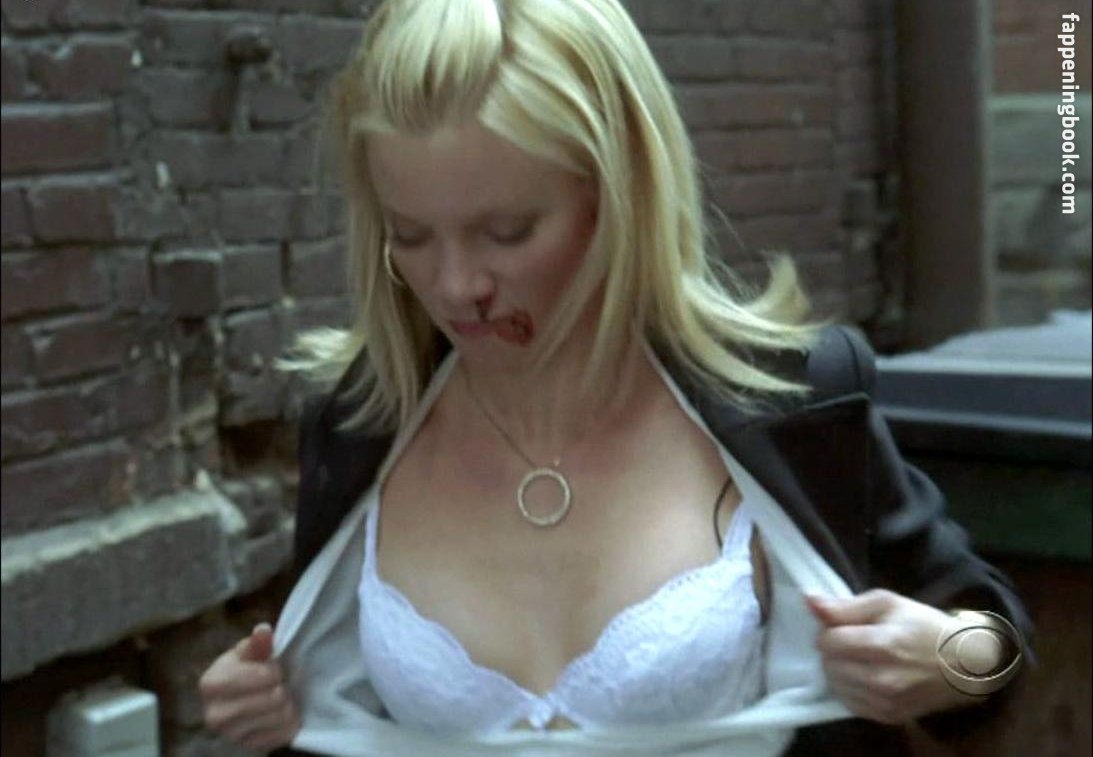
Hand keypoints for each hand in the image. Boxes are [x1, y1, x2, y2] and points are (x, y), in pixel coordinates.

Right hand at [199, 623, 300, 751]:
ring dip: (288, 702)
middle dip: (282, 685)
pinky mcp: (250, 748)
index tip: (273, 666)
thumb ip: (257, 643)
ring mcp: (231, 736)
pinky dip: (290, 721)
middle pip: (274, 697)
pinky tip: (279, 713)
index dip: (273, 669)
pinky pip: (286, 732)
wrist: (241, 701)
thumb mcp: (249, 653)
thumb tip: (263, 631)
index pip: (260, 676)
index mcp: (210, 684)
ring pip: (282, 714)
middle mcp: (214, 715)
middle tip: (277, 683)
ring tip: (278, 697)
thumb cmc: (245, 670)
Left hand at [806, 589, 984, 723]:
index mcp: (882, 646)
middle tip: (853, 641)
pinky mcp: (888, 718)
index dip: (829, 630)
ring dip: (839, 670)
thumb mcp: (887, 603)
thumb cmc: (924, 627)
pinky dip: (850, 688)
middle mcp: (882, 680)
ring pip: (835, 685)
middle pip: (828, 664)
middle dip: (833, 650)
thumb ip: (846, 606)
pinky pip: (849, 703)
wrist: (965, 665)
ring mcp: (885, 703)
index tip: (844, 626)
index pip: (827, 642)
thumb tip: (810, 602)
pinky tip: (866, 676)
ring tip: (861, 658)